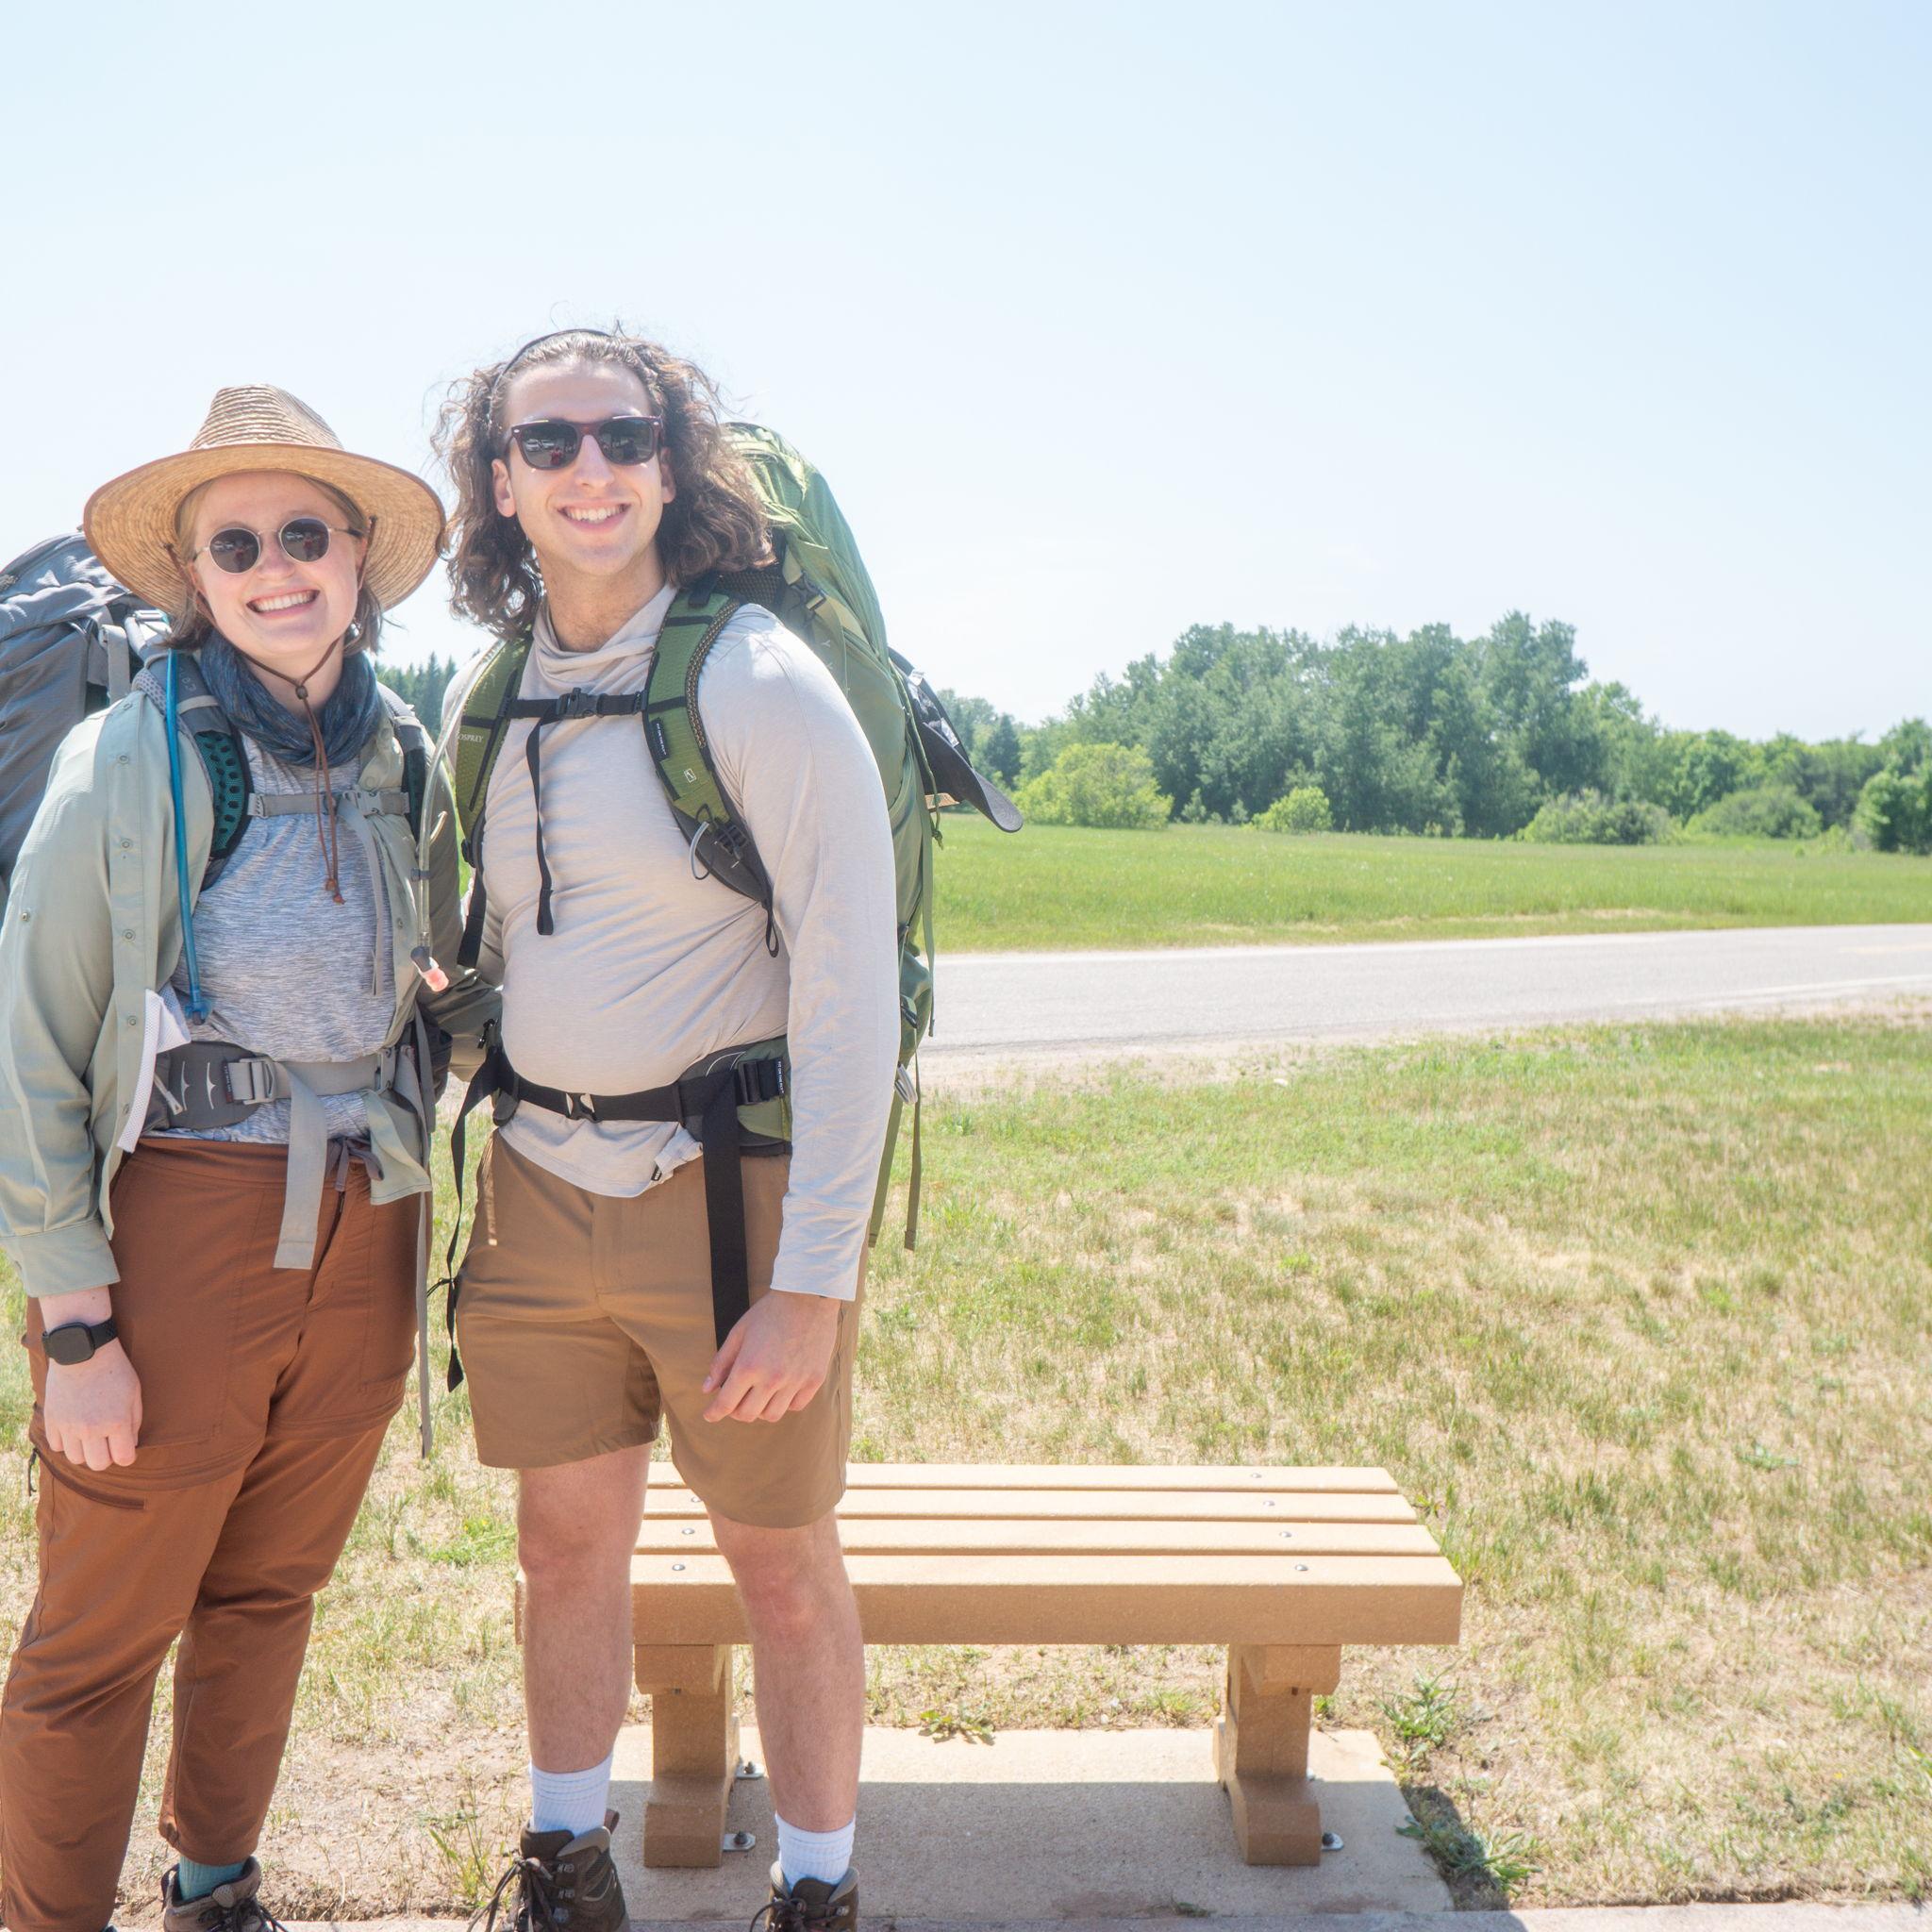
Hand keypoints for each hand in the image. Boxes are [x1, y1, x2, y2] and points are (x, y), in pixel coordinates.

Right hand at [44, 1342, 142, 1470]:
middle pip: (98, 1465)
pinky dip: (66, 1442)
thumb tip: (129, 1444)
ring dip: (84, 1451)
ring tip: (89, 1435)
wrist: (83, 1352)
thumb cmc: (115, 1370)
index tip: (125, 1448)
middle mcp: (92, 1428)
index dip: (127, 1456)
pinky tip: (73, 1429)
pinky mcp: (52, 1420)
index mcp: (117, 1422)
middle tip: (107, 1443)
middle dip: (106, 1457)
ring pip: (76, 1459)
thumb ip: (134, 1422)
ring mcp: (69, 1426)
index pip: (124, 1459)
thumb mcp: (134, 1393)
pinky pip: (57, 1446)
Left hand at [702, 1292, 840, 1424]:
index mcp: (748, 1366)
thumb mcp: (739, 1332)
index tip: (709, 1415)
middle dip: (735, 1411)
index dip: (714, 1412)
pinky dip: (784, 1404)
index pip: (726, 1403)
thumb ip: (722, 1362)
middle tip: (735, 1399)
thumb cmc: (770, 1312)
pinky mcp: (814, 1380)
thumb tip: (707, 1389)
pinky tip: (781, 1390)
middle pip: (747, 1414)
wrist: (809, 1297)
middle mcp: (771, 1379)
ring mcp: (795, 1381)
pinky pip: (795, 1406)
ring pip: (771, 1415)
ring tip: (758, 1395)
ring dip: (760, 1409)